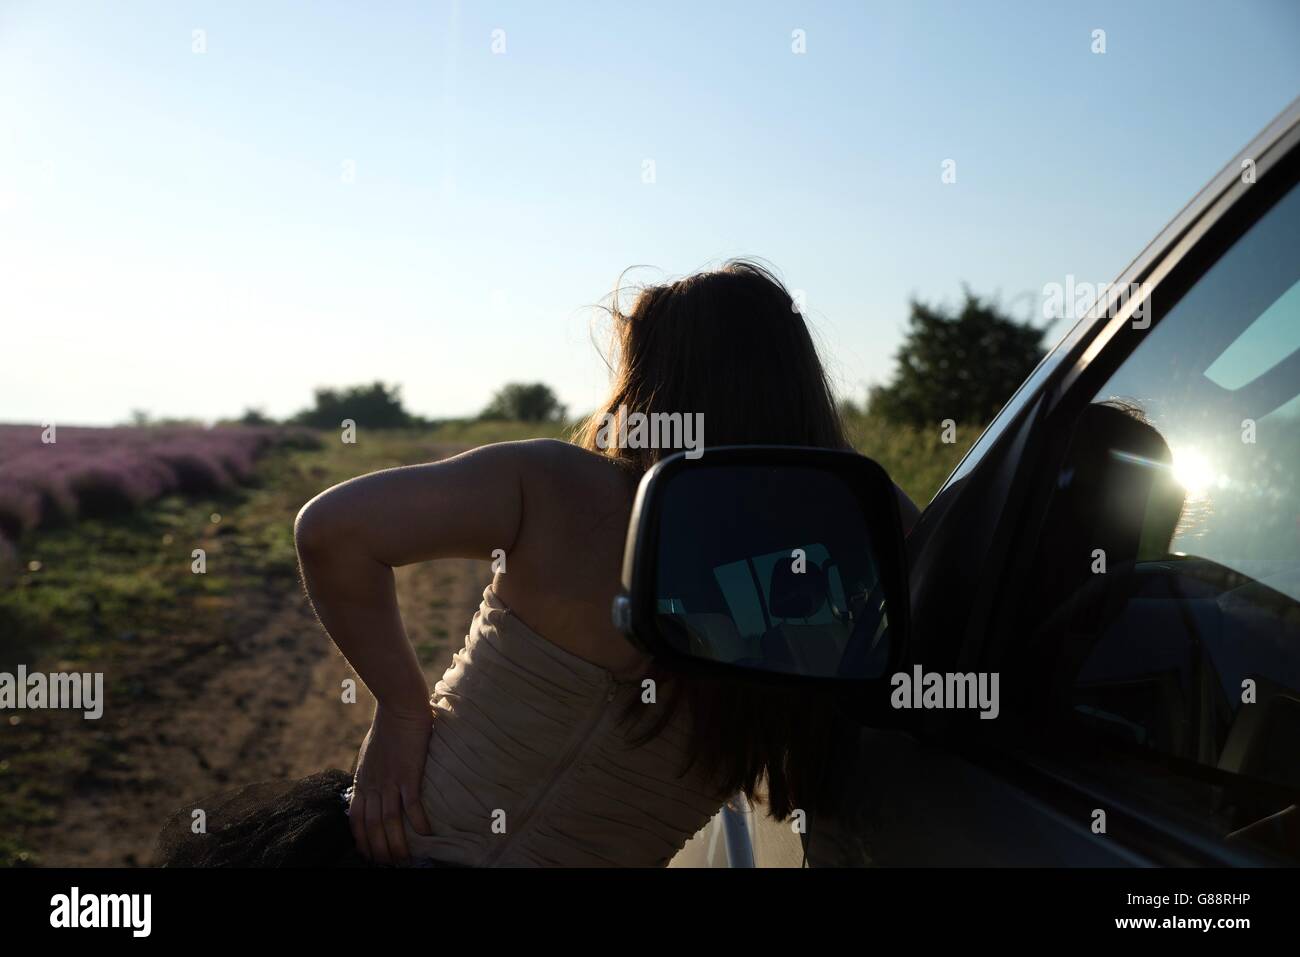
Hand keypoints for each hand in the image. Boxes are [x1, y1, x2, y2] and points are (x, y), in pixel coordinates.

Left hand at [349, 704, 434, 864]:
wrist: (398, 705)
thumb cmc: (388, 726)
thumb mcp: (369, 753)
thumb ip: (370, 772)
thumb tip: (372, 784)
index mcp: (362, 780)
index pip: (355, 818)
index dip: (361, 839)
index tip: (368, 853)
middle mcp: (373, 784)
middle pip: (371, 826)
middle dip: (378, 850)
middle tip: (388, 863)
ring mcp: (390, 780)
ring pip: (388, 822)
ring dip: (397, 843)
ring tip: (405, 858)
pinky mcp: (408, 773)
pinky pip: (411, 804)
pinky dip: (418, 822)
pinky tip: (426, 833)